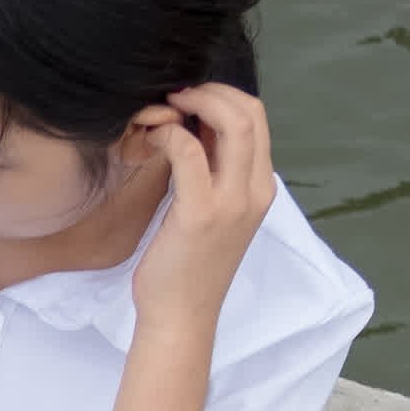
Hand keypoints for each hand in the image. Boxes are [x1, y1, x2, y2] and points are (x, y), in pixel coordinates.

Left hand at [127, 82, 274, 329]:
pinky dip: (168, 133)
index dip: (223, 97)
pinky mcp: (201, 213)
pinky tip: (149, 140)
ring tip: (161, 113)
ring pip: (231, 121)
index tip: (189, 101)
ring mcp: (232, 202)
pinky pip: (188, 149)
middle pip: (250, 111)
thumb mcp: (209, 213)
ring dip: (192, 104)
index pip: (257, 118)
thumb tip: (195, 129)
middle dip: (210, 91)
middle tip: (174, 97)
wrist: (180, 318)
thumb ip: (212, 172)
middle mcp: (254, 192)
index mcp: (260, 189)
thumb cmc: (186, 269)